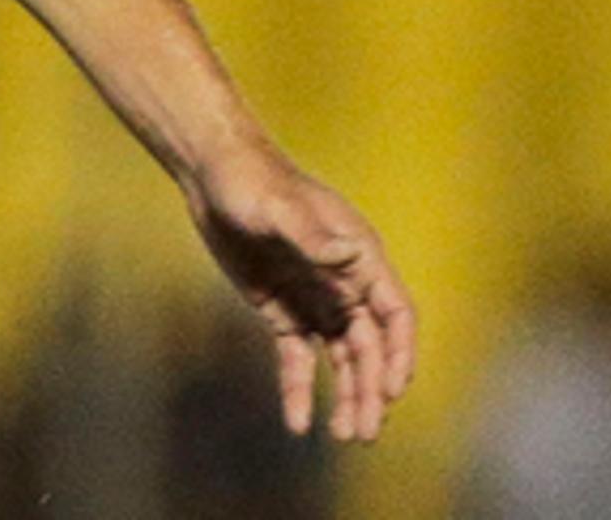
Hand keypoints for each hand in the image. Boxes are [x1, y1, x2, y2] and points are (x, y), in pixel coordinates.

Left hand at [184, 139, 418, 443]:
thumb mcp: (278, 206)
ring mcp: (315, 299)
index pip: (394, 312)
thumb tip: (348, 255)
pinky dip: (300, 390)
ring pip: (341, 358)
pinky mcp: (283, 311)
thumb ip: (312, 235)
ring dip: (347, 397)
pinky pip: (298, 358)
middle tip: (364, 433)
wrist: (212, 173)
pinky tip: (298, 423)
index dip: (398, 353)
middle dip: (371, 390)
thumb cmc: (251, 179)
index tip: (393, 390)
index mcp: (357, 256)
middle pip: (369, 346)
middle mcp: (344, 282)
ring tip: (346, 437)